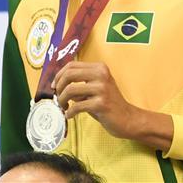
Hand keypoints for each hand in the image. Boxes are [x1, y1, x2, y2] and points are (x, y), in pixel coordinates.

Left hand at [52, 61, 170, 149]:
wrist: (127, 118)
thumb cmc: (108, 103)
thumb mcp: (96, 87)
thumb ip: (81, 82)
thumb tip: (58, 84)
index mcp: (100, 68)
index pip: (71, 65)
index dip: (58, 76)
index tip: (55, 87)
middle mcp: (102, 75)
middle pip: (69, 74)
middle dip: (58, 87)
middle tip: (58, 98)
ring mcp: (102, 89)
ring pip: (70, 90)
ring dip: (61, 101)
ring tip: (64, 107)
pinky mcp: (101, 103)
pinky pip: (76, 106)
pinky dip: (69, 112)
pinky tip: (70, 115)